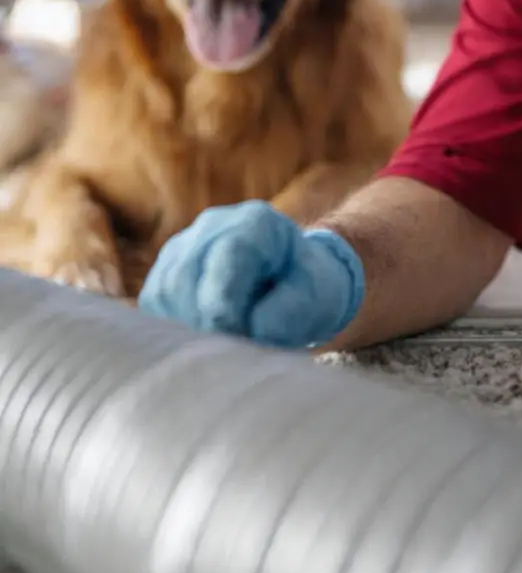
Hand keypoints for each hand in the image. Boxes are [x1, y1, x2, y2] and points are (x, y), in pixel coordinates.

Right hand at [137, 200, 364, 347]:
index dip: (225, 304)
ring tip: (220, 346)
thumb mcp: (318, 296)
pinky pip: (154, 305)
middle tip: (231, 350)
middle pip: (186, 276)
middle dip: (205, 321)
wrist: (294, 279)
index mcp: (255, 222)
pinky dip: (172, 329)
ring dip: (186, 327)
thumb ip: (291, 310)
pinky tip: (201, 340)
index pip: (227, 257)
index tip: (236, 336)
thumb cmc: (308, 286)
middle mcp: (212, 226)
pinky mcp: (165, 273)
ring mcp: (183, 247)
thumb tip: (254, 329)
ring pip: (164, 292)